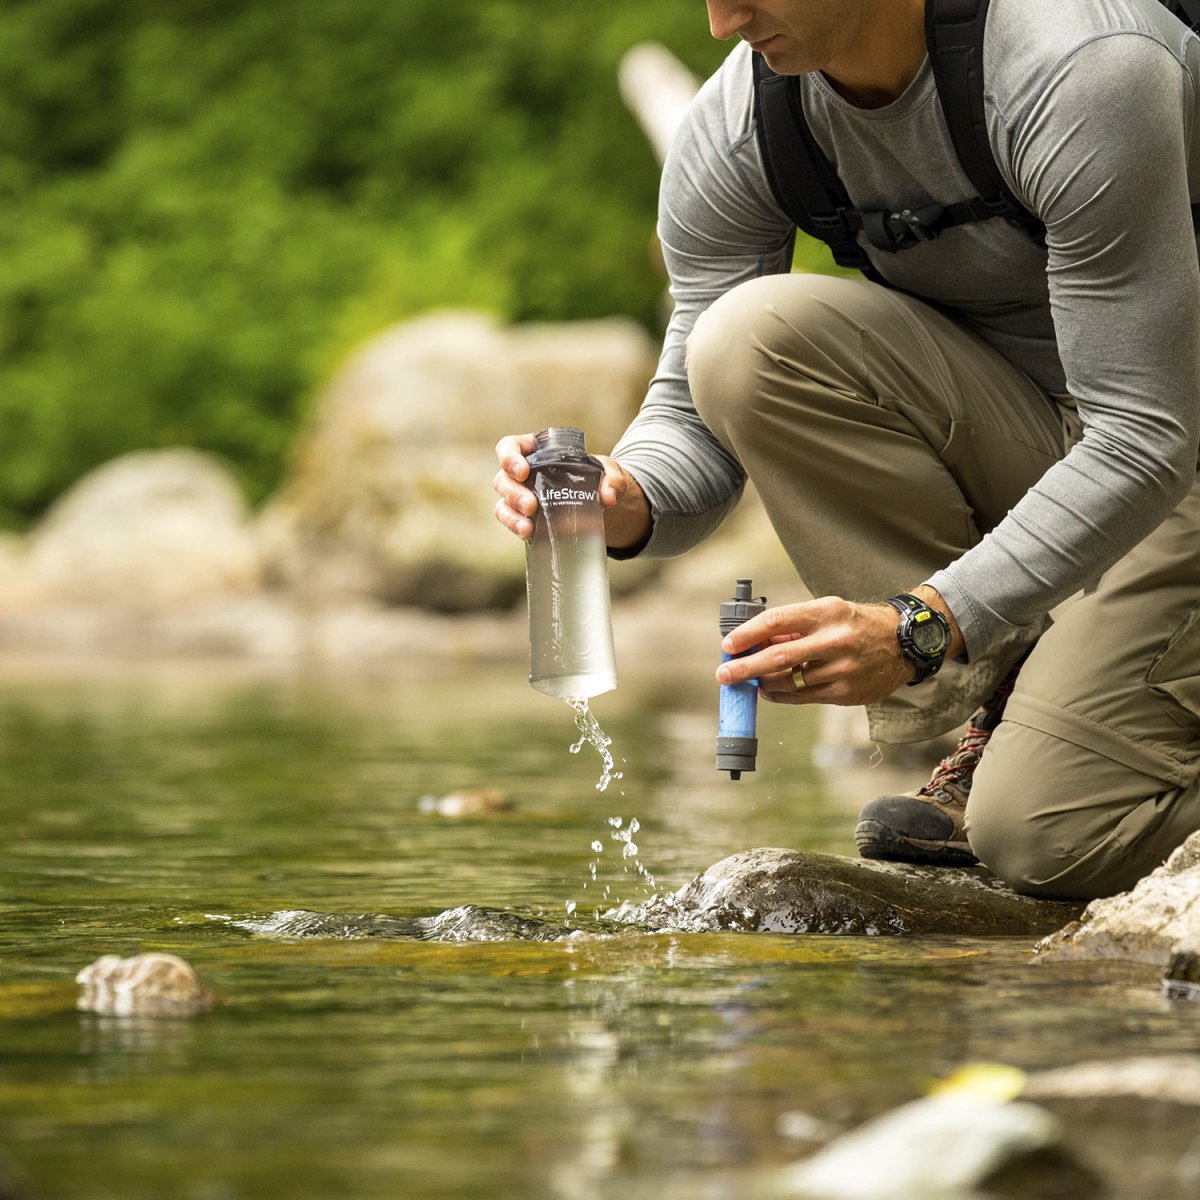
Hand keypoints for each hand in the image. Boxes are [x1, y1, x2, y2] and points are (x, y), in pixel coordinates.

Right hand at [492, 433, 652, 549]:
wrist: (600, 506)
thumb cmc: (599, 479)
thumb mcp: (610, 473)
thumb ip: (613, 480)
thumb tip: (607, 498)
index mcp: (536, 452)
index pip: (510, 447)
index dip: (509, 457)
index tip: (523, 471)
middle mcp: (523, 473)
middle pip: (503, 478)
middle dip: (513, 492)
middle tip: (532, 505)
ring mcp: (520, 497)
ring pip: (503, 502)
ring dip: (511, 514)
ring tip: (528, 527)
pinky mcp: (524, 518)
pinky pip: (511, 521)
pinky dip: (516, 527)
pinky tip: (528, 534)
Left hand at [715, 596, 912, 707]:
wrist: (904, 643)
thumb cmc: (855, 624)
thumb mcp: (828, 612)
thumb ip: (792, 626)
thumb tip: (753, 642)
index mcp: (827, 612)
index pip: (777, 621)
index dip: (747, 634)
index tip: (728, 645)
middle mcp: (835, 640)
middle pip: (779, 657)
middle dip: (745, 667)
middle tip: (724, 674)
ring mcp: (842, 668)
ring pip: (789, 682)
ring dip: (762, 683)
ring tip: (750, 680)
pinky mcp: (846, 692)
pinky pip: (803, 697)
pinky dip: (780, 695)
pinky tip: (769, 690)